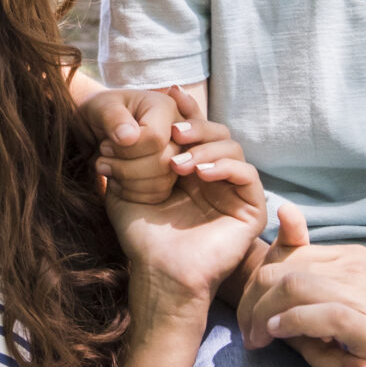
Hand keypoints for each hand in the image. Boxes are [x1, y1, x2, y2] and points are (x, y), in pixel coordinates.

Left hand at [87, 85, 181, 205]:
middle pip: (163, 161)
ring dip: (127, 182)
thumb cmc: (100, 112)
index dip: (127, 149)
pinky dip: (133, 193)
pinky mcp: (170, 175)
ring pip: (163, 181)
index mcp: (165, 107)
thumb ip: (112, 117)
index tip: (104, 146)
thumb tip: (129, 137)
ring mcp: (178, 155)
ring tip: (105, 169)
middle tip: (102, 161)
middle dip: (126, 168)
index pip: (155, 137)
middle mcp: (179, 132)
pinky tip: (115, 184)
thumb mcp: (99, 107)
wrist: (98, 128)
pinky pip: (159, 193)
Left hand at [108, 88, 267, 322]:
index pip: (194, 130)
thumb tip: (114, 132)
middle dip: (196, 125)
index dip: (186, 110)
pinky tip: (201, 173)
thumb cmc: (143, 238)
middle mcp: (216, 177)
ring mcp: (235, 192)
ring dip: (206, 148)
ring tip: (178, 164)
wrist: (160, 273)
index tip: (168, 93)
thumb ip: (124, 160)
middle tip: (174, 130)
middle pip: (218, 132)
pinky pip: (248, 174)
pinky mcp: (252, 209)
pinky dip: (226, 166)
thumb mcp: (125, 191)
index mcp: (191, 169)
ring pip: (233, 147)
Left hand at [231, 208, 365, 366]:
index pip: (292, 256)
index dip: (263, 282)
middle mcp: (357, 268)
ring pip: (291, 286)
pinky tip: (279, 334)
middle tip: (246, 331)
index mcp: (358, 260)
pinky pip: (315, 314)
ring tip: (255, 339)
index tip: (253, 311)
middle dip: (253, 298)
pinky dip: (291, 322)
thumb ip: (349, 297)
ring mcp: (363, 293)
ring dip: (263, 313)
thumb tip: (317, 309)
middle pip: (282, 268)